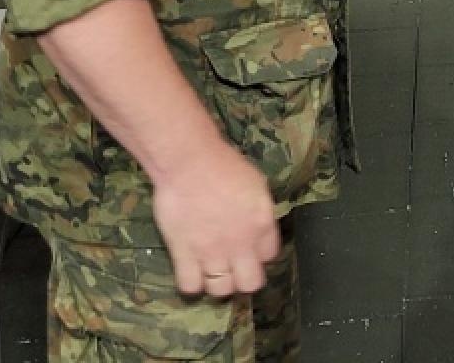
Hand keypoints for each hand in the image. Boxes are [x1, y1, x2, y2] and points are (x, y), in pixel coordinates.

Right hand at [152, 139, 280, 297]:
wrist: (189, 163)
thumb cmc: (224, 165)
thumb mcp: (256, 185)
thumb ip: (260, 212)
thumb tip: (258, 226)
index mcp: (262, 225)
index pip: (270, 256)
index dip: (260, 254)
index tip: (251, 248)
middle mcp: (240, 245)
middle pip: (250, 284)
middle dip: (244, 279)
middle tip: (234, 268)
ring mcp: (211, 253)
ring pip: (221, 290)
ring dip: (218, 284)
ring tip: (212, 272)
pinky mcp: (184, 255)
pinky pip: (190, 286)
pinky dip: (191, 283)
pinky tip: (192, 272)